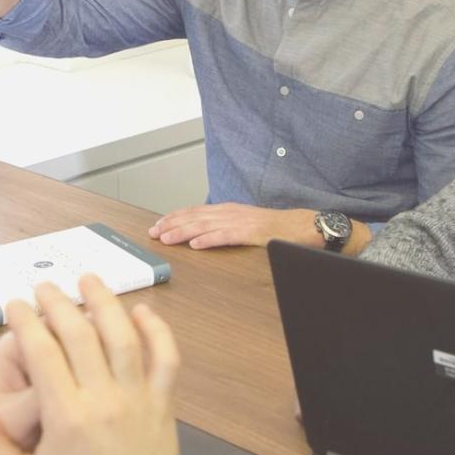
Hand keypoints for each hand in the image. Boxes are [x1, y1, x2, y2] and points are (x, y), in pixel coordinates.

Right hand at [0, 276, 182, 454]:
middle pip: (80, 334)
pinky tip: (141, 310)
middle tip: (43, 287)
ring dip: (105, 302)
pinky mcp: (163, 403)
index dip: (26, 322)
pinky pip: (165, 358)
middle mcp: (103, 400)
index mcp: (65, 417)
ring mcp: (138, 398)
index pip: (42, 353)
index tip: (15, 305)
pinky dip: (157, 330)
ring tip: (88, 278)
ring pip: (123, 336)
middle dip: (58, 303)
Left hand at [148, 203, 319, 249]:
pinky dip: (209, 239)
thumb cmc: (274, 228)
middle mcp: (230, 212)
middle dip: (172, 224)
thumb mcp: (244, 224)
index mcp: (228, 210)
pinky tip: (196, 244)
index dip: (174, 217)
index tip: (158, 225)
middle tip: (154, 232)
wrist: (301, 225)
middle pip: (195, 217)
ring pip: (205, 225)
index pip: (195, 211)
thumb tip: (203, 234)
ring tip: (167, 238)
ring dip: (183, 231)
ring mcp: (240, 221)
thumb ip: (225, 226)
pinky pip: (226, 236)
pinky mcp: (251, 233)